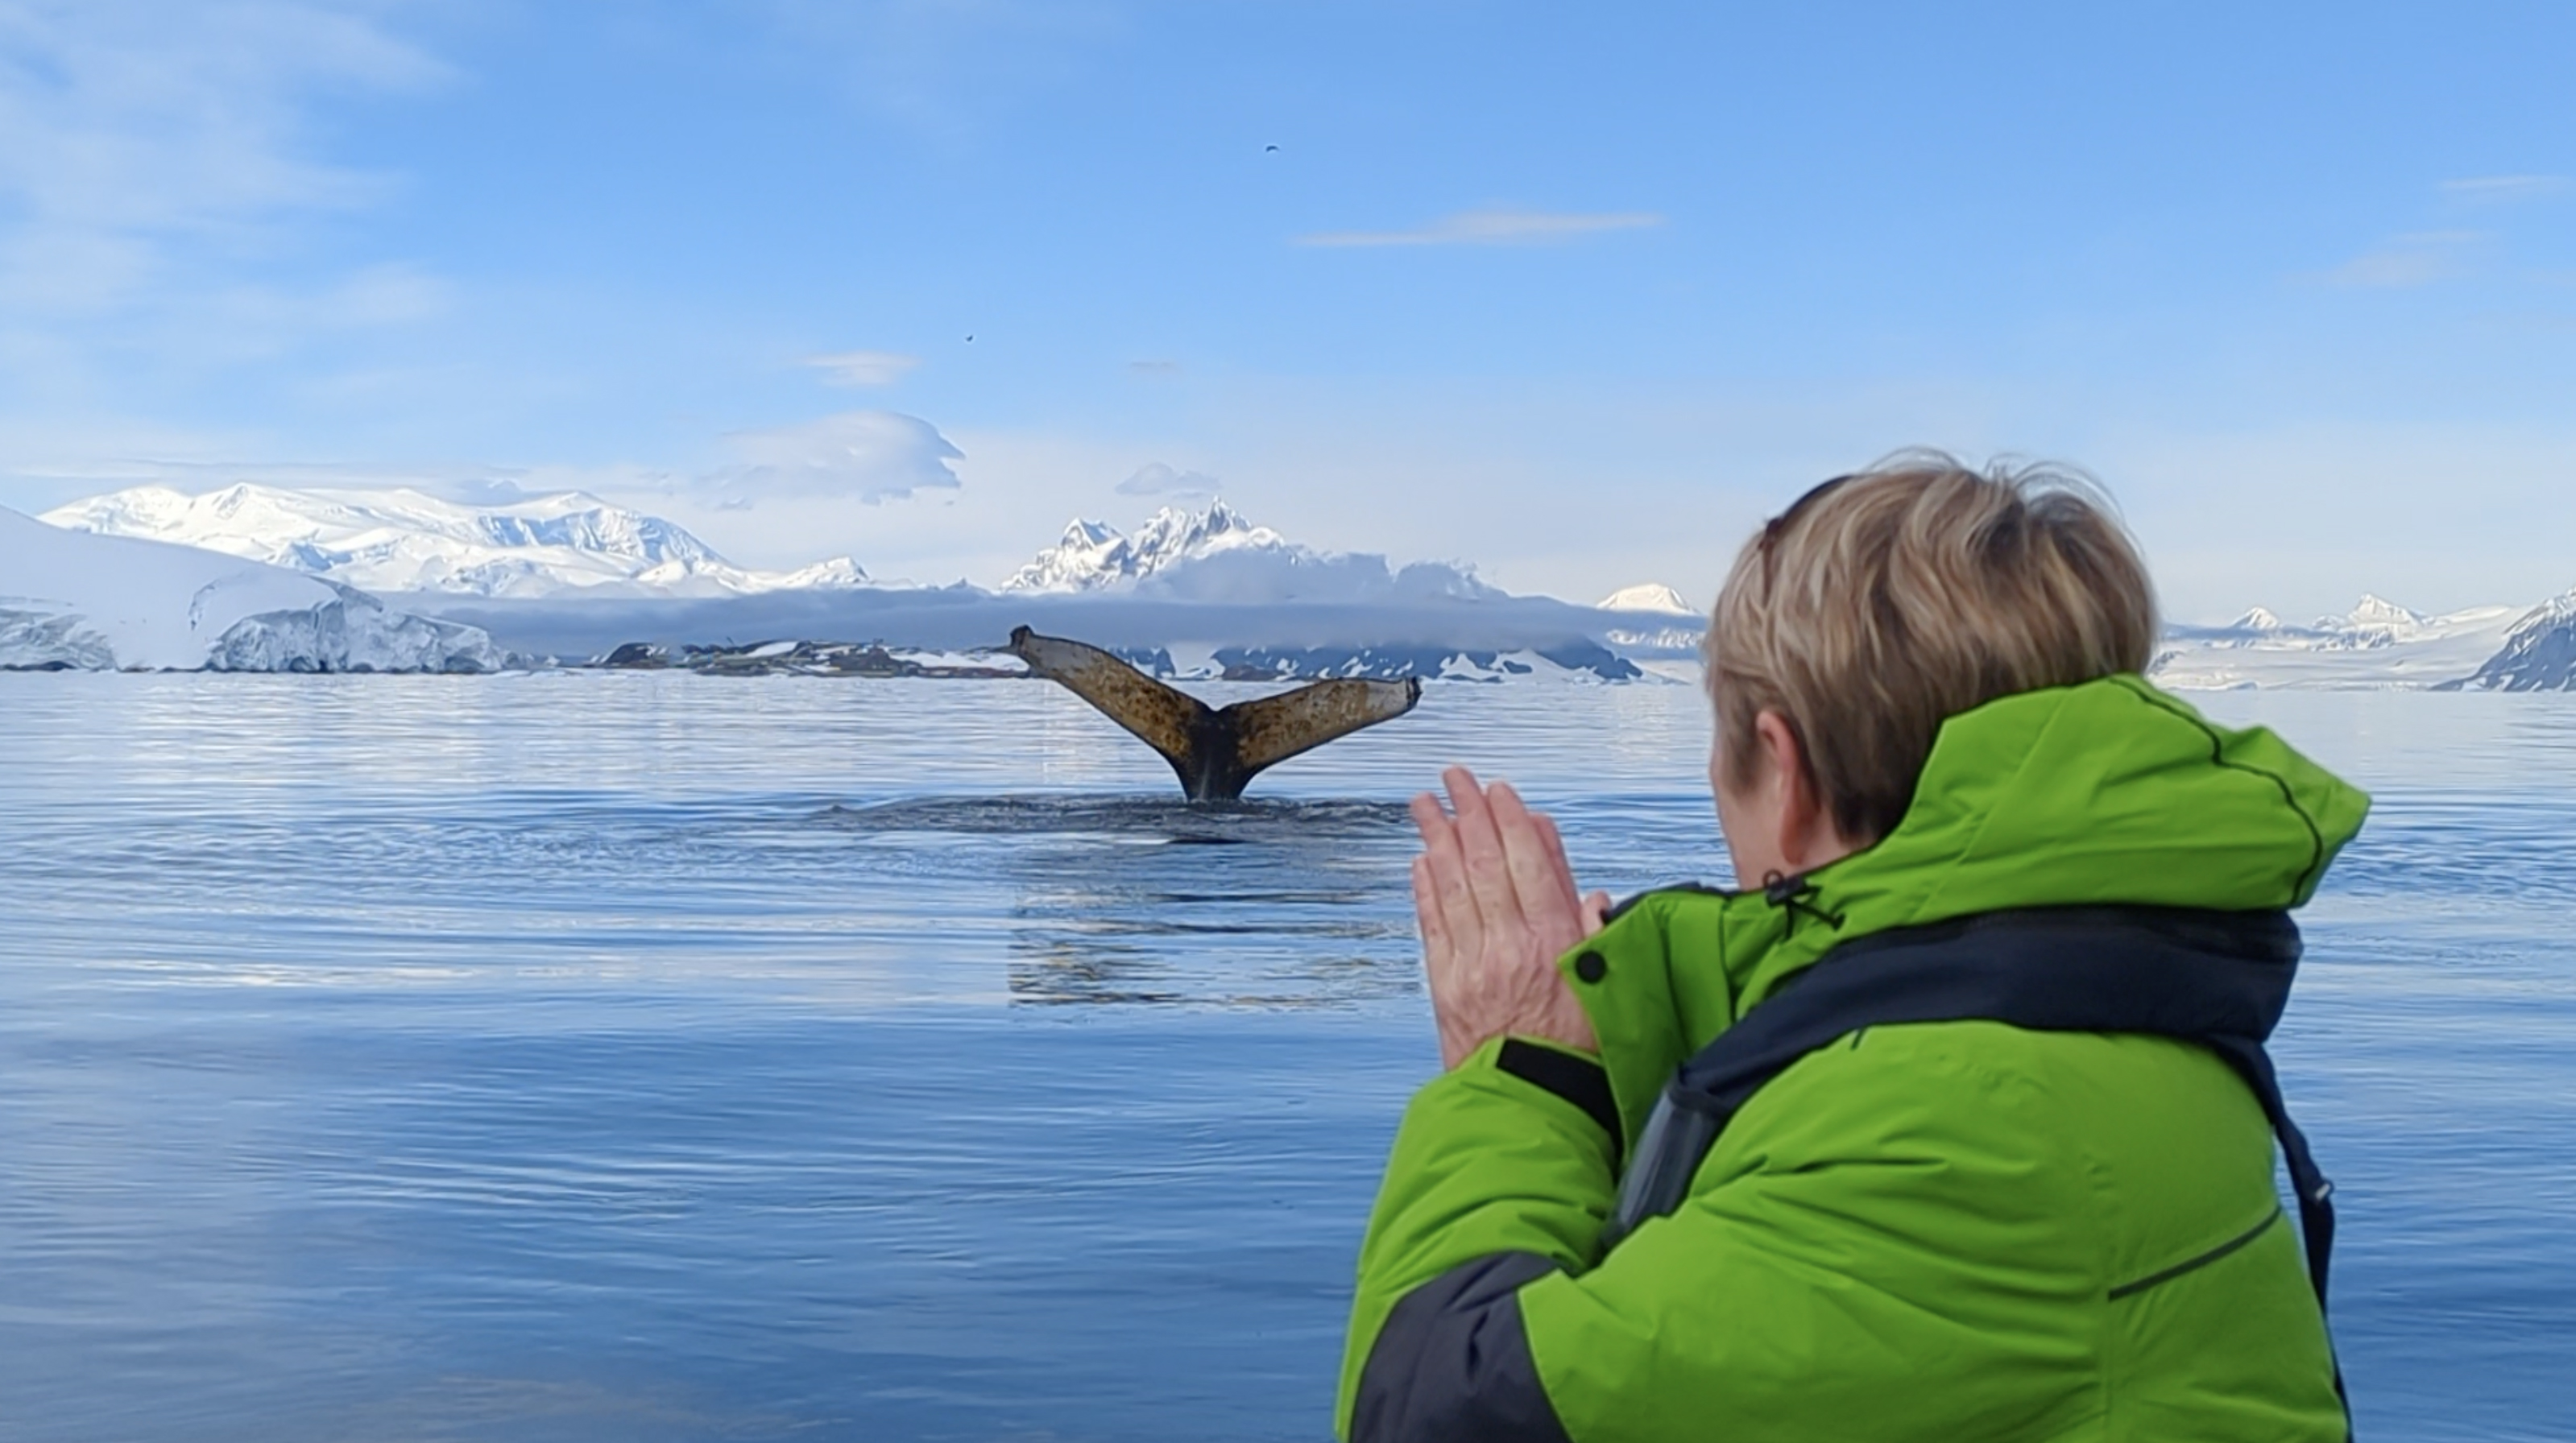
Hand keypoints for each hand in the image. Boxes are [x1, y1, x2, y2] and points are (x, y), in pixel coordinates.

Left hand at [1410, 766, 1609, 1068]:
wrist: (1534, 1106)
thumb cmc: (1580, 1056)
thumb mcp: (1607, 986)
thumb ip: (1593, 933)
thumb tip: (1584, 891)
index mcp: (1555, 942)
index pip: (1530, 864)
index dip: (1512, 821)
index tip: (1500, 791)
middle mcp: (1511, 945)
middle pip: (1485, 864)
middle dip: (1469, 814)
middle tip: (1455, 779)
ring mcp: (1474, 963)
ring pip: (1452, 886)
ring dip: (1437, 839)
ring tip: (1426, 805)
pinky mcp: (1447, 985)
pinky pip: (1433, 925)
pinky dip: (1426, 889)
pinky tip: (1420, 863)